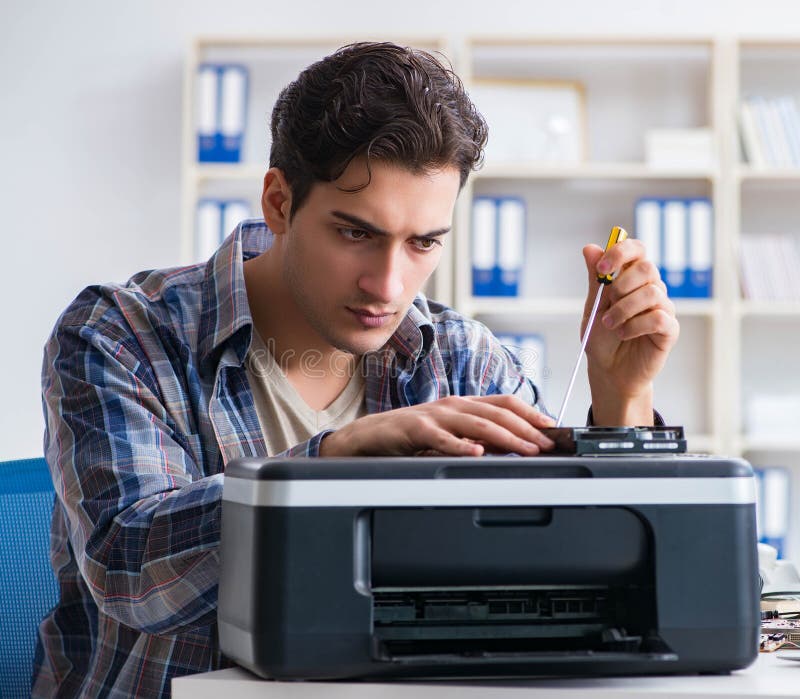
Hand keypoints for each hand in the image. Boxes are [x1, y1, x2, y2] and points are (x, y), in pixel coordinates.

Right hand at [319, 395, 555, 456]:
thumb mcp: (448, 434)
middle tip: (545, 444)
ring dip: (505, 437)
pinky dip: (461, 446)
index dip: (529, 412)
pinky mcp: (416, 429)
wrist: (368, 436)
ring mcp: (435, 416)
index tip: (551, 427)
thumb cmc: (409, 435)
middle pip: (496, 413)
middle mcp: (452, 405)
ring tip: (525, 449)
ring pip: (477, 423)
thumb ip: (475, 437)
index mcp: (462, 404)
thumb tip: (509, 447)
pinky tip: (477, 454)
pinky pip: (442, 438)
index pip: (503, 402)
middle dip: (525, 428)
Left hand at [581, 238, 678, 424]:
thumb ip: (595, 279)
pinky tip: (625, 334)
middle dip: (621, 285)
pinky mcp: (669, 329)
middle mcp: (650, 288)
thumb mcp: (593, 306)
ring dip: (623, 310)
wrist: (609, 370)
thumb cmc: (602, 338)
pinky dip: (635, 326)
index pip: (637, 249)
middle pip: (647, 268)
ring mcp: (663, 307)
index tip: (601, 268)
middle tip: (607, 304)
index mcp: (631, 278)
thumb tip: (590, 248)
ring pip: (651, 293)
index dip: (620, 252)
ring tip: (611, 325)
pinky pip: (658, 317)